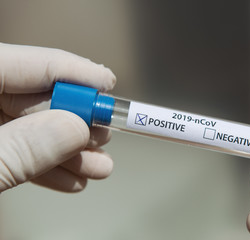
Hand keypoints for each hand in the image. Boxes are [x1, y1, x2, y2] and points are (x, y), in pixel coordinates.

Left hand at [0, 43, 115, 192]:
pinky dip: (46, 167)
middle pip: (33, 96)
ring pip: (30, 128)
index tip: (107, 84)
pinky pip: (18, 151)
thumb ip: (18, 148)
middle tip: (103, 134)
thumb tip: (73, 129)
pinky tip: (72, 179)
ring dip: (69, 151)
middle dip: (76, 120)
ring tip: (98, 167)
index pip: (26, 63)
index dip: (72, 71)